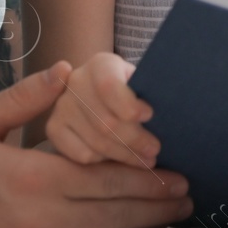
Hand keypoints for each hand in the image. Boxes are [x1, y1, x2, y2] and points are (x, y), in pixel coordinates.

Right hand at [0, 61, 190, 227]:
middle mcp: (42, 224)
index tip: (176, 172)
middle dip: (156, 205)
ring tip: (171, 217)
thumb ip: (26, 99)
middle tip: (189, 195)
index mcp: (32, 180)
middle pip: (116, 215)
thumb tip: (68, 72)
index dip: (146, 179)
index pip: (106, 180)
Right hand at [44, 52, 159, 167]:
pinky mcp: (54, 129)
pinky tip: (118, 160)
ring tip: (145, 161)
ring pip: (95, 140)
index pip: (109, 86)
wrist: (109, 98)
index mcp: (101, 65)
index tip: (150, 116)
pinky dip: (103, 162)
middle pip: (104, 120)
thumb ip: (152, 95)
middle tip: (154, 151)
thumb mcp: (145, 85)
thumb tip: (173, 113)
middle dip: (134, 139)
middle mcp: (76, 81)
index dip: (129, 105)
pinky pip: (80, 154)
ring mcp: (61, 106)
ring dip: (124, 155)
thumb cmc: (136, 93)